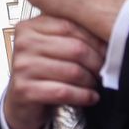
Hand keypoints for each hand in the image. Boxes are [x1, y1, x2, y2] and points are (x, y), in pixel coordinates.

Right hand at [3, 14, 106, 128]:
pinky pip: (64, 91)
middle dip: (96, 62)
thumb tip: (106, 35)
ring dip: (90, 81)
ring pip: (73, 71)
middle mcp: (23, 43)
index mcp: (30, 26)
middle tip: (103, 71)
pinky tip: (90, 97)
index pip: (69, 25)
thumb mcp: (51, 47)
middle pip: (75, 48)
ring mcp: (22, 67)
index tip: (107, 51)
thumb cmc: (42, 72)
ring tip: (94, 84)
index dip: (94, 39)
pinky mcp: (25, 90)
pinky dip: (83, 96)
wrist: (22, 102)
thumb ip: (70, 35)